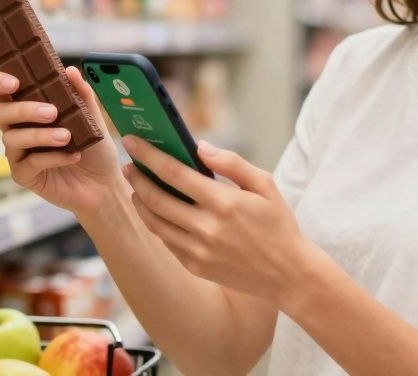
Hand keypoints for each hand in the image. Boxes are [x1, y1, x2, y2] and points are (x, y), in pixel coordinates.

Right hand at [0, 67, 123, 216]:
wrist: (104, 184)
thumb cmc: (94, 149)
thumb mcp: (93, 118)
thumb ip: (82, 94)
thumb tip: (70, 71)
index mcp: (28, 109)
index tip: (14, 82)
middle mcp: (17, 129)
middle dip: (23, 110)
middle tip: (51, 112)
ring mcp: (18, 153)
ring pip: (13, 138)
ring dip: (41, 135)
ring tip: (67, 136)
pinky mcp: (23, 175)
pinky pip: (29, 163)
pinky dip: (52, 157)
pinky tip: (72, 156)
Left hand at [122, 135, 313, 304]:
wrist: (288, 275)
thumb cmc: (278, 224)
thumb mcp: (265, 185)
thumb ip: (232, 163)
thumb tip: (200, 146)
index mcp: (223, 202)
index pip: (174, 173)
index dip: (148, 155)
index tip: (132, 142)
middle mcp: (206, 228)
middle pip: (156, 198)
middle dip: (137, 178)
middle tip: (128, 165)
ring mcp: (198, 250)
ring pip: (155, 222)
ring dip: (140, 201)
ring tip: (136, 187)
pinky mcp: (195, 267)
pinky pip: (166, 241)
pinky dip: (156, 223)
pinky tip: (155, 212)